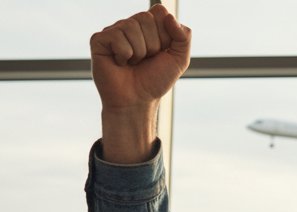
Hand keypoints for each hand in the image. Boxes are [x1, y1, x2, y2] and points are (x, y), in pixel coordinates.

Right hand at [91, 4, 190, 161]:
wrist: (137, 101)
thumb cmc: (155, 81)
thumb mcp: (178, 60)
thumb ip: (183, 37)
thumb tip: (167, 14)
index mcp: (149, 26)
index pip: (160, 12)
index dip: (165, 34)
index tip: (162, 52)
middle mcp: (130, 25)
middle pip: (146, 18)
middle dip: (153, 45)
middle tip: (146, 60)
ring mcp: (114, 30)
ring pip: (132, 27)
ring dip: (139, 52)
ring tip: (133, 63)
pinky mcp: (100, 39)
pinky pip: (118, 37)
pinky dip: (125, 55)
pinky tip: (120, 63)